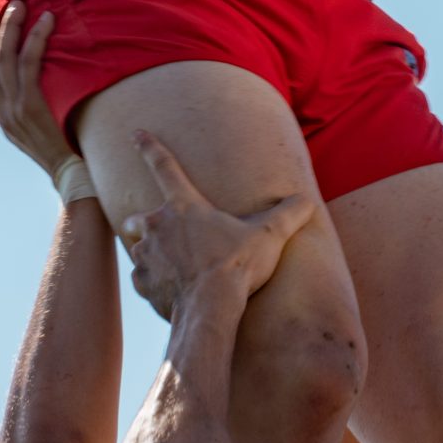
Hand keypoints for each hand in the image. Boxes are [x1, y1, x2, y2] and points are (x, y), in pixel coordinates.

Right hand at [0, 2, 74, 175]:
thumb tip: (36, 81)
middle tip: (0, 7)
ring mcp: (12, 107)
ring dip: (11, 27)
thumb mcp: (34, 130)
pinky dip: (36, 38)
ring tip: (20, 6)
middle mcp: (0, 110)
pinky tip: (46, 21)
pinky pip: (29, 63)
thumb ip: (28, 106)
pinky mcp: (29, 104)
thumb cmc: (60, 149)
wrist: (67, 173)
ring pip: (5, 57)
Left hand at [121, 132, 316, 325]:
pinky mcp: (142, 284)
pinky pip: (142, 279)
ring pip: (140, 250)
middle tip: (158, 231)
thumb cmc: (237, 267)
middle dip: (142, 222)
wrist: (209, 309)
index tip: (136, 133)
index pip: (164, 166)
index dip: (149, 147)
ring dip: (153, 254)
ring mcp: (146, 255)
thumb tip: (307, 201)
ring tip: (177, 268)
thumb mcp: (268, 236)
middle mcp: (158, 226)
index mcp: (184, 207)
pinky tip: (172, 289)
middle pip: (138, 218)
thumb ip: (287, 215)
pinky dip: (153, 281)